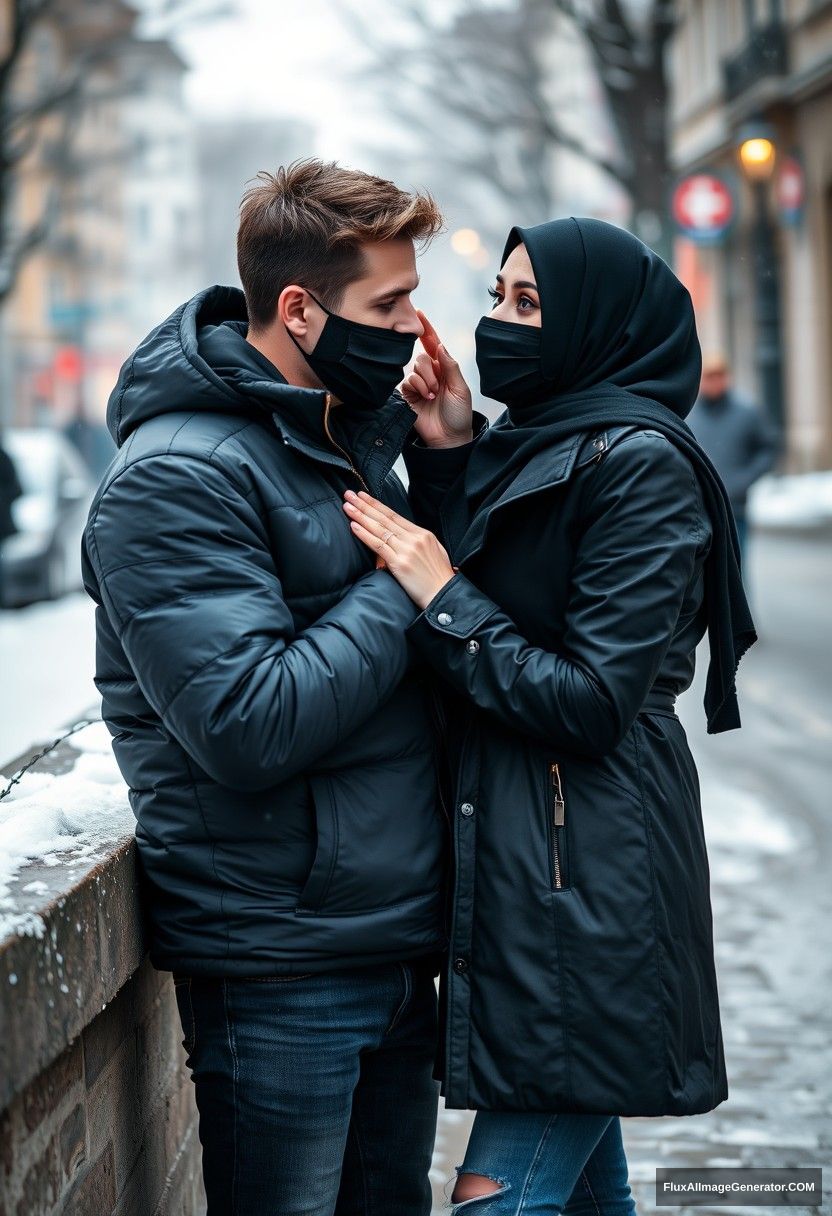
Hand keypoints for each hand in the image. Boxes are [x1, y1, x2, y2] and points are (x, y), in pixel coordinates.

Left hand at [343, 490, 455, 608]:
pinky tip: (354, 526)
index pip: (395, 515)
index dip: (377, 505)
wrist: (444, 595)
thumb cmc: (438, 578)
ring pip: (380, 529)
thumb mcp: (433, 552)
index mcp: (423, 534)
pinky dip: (365, 535)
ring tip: (348, 506)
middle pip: (385, 518)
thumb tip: (398, 538)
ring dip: (361, 516)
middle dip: (365, 505)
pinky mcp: (400, 563)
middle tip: (350, 495)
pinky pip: (379, 545)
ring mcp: (407, 550)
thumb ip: (415, 543)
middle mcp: (414, 539)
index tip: (364, 496)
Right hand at [402, 311, 472, 447]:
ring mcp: (418, 384)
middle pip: (422, 357)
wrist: (449, 438)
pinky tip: (425, 398)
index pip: (433, 345)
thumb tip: (439, 345)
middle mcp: (430, 374)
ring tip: (433, 396)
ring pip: (415, 369)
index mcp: (444, 369)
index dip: (426, 329)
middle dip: (430, 371)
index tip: (418, 313)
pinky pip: (407, 381)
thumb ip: (450, 366)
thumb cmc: (459, 414)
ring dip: (426, 381)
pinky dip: (417, 387)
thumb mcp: (461, 388)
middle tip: (437, 387)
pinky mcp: (408, 395)